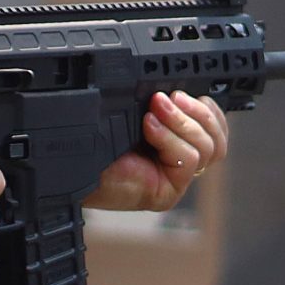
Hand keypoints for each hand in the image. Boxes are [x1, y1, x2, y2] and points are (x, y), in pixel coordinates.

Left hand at [84, 90, 228, 211]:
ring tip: (153, 112)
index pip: (215, 127)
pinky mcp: (166, 193)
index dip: (210, 109)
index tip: (189, 91)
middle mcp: (178, 161)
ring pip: (206, 148)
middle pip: (216, 138)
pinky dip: (170, 139)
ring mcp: (174, 179)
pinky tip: (149, 129)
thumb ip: (161, 104)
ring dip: (181, 123)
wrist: (68, 165)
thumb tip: (178, 91)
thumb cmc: (93, 140)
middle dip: (197, 112)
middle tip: (167, 97)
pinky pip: (188, 161)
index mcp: (175, 140)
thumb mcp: (133, 114)